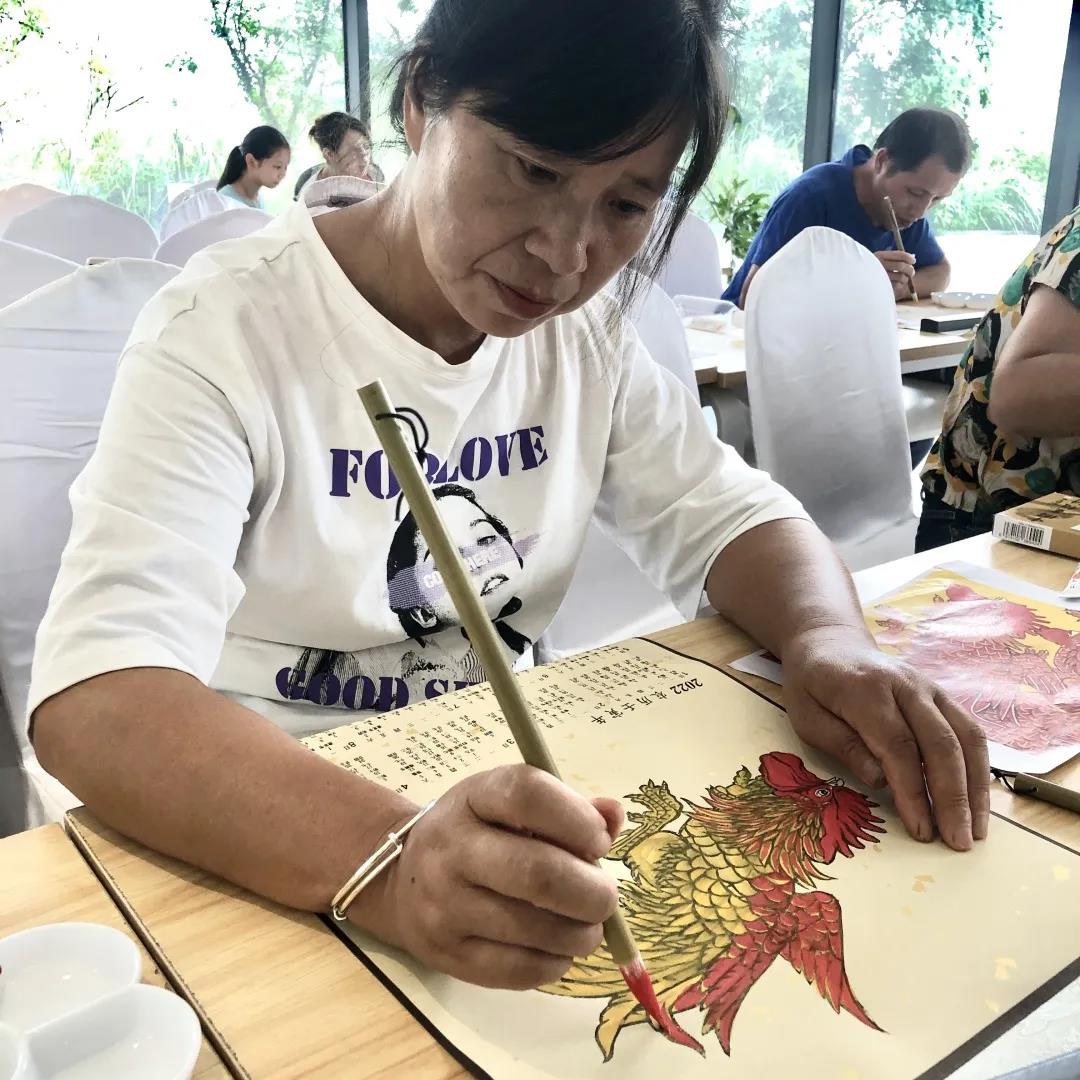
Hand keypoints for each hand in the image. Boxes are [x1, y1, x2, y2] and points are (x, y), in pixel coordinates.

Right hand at [348, 765, 622, 988]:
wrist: (400, 878)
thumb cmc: (476, 833)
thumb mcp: (510, 805)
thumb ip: (568, 808)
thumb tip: (613, 817)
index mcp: (473, 798)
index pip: (527, 794)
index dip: (576, 818)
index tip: (599, 840)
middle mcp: (452, 849)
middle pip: (538, 873)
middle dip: (592, 891)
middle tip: (606, 897)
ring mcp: (445, 906)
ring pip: (534, 929)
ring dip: (581, 933)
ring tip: (587, 925)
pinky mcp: (448, 956)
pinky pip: (520, 971)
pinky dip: (555, 963)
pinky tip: (559, 948)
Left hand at [780, 625, 989, 850]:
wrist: (830, 642)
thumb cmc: (813, 685)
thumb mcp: (807, 717)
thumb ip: (843, 746)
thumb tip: (880, 781)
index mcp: (866, 690)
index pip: (898, 746)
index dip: (912, 791)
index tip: (921, 830)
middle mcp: (906, 685)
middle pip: (940, 744)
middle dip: (953, 798)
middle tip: (958, 842)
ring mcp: (930, 688)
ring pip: (966, 738)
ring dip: (975, 788)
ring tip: (976, 831)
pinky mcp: (942, 695)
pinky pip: (969, 731)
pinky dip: (978, 768)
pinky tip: (978, 801)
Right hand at [875, 250, 915, 300]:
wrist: (858, 282)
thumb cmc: (871, 268)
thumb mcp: (880, 259)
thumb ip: (895, 258)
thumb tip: (913, 257)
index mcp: (879, 256)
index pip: (899, 255)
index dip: (909, 258)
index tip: (913, 261)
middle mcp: (879, 266)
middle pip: (901, 266)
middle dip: (910, 269)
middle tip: (912, 273)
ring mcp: (880, 277)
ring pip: (901, 277)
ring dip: (905, 279)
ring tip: (902, 279)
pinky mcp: (882, 287)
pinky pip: (897, 286)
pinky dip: (899, 285)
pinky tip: (895, 284)